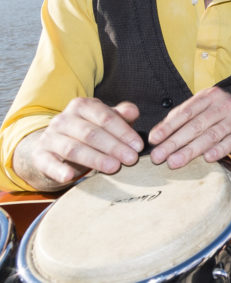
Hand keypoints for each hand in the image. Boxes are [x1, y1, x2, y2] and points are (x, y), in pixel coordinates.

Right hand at [16, 99, 142, 189]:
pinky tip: (70, 176)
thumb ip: (120, 115)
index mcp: (82, 106)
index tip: (138, 146)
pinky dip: (58, 170)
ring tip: (114, 167)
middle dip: (114, 146)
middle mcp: (64, 119)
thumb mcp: (105, 121)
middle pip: (91, 133)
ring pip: (73, 148)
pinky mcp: (40, 155)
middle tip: (131, 159)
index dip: (123, 132)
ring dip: (95, 158)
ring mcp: (50, 137)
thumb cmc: (88, 132)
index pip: (105, 117)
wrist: (54, 146)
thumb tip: (133, 111)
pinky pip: (48, 163)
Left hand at [148, 87, 230, 168]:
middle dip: (175, 142)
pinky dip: (218, 150)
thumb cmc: (219, 116)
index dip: (168, 126)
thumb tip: (156, 135)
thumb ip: (180, 118)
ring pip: (210, 135)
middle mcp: (223, 105)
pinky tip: (207, 158)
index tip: (154, 140)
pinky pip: (230, 143)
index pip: (185, 112)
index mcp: (209, 96)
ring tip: (174, 162)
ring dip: (191, 150)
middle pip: (196, 125)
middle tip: (159, 157)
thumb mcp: (202, 110)